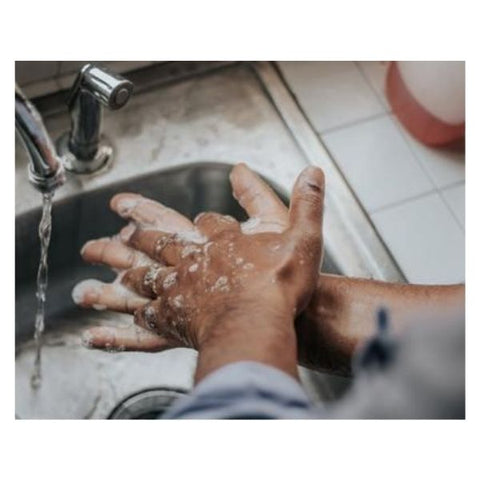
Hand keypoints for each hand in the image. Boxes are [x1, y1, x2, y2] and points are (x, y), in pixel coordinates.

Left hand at [75, 164, 324, 355]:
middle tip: (118, 219)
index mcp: (223, 240)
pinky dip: (135, 309)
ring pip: (143, 270)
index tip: (198, 218)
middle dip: (140, 228)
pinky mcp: (175, 317)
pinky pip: (148, 312)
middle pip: (161, 238)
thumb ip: (306, 203)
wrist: (258, 324)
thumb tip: (313, 170)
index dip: (205, 220)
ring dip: (120, 261)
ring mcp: (181, 287)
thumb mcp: (303, 236)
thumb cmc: (280, 285)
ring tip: (97, 254)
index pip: (208, 222)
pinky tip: (127, 310)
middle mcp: (196, 259)